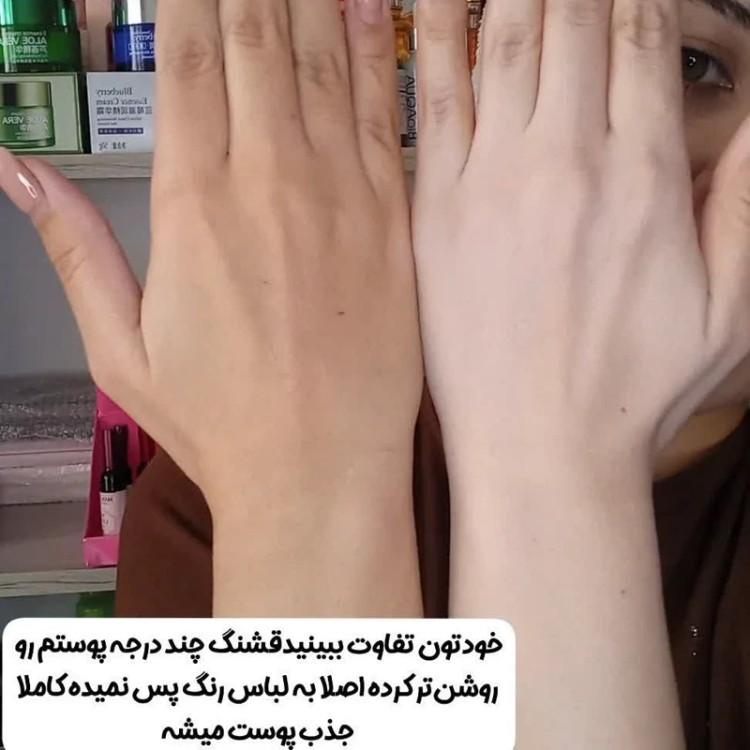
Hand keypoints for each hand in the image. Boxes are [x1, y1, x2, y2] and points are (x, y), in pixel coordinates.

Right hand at [0, 0, 420, 505]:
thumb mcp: (121, 348)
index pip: (186, 56)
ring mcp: (342, 196)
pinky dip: (373, 49)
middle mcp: (272, 181)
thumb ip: (74, 248)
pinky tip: (361, 6)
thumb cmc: (222, 423)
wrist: (320, 473)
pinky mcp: (393, 222)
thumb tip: (18, 171)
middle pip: (256, 36)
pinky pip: (386, 112)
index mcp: (195, 204)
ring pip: (324, 58)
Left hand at [413, 0, 749, 468]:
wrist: (538, 449)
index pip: (644, 36)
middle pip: (576, 19)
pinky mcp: (435, 210)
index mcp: (646, 178)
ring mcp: (493, 182)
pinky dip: (433, 32)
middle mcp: (568, 162)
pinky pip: (433, 99)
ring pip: (506, 40)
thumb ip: (749, 201)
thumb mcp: (730, 308)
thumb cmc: (631, 390)